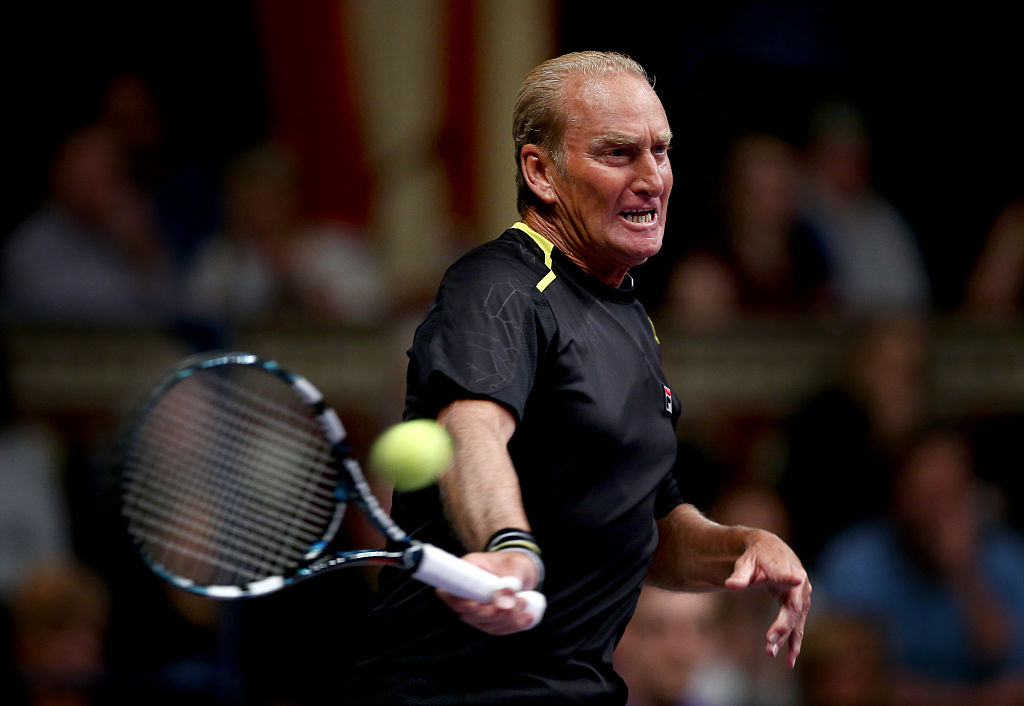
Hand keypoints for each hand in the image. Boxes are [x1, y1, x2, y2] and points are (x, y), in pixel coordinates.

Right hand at [435, 550, 540, 634]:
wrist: (521, 568)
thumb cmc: (514, 562)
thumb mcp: (514, 567)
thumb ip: (509, 585)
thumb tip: (503, 606)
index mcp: (465, 573)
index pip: (449, 594)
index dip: (461, 604)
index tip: (477, 604)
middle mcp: (466, 593)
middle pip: (469, 614)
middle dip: (494, 614)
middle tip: (518, 601)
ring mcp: (476, 608)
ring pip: (485, 624)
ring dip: (508, 619)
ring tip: (525, 602)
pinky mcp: (488, 619)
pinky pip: (497, 629)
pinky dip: (514, 625)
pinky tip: (528, 617)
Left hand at [724, 529, 811, 667]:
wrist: (770, 551)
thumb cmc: (756, 557)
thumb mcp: (745, 563)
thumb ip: (739, 575)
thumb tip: (729, 586)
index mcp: (786, 568)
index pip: (787, 576)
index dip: (790, 579)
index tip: (797, 580)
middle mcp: (800, 583)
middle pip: (793, 607)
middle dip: (782, 625)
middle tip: (769, 640)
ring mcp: (803, 597)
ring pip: (795, 621)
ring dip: (786, 639)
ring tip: (771, 653)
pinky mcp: (800, 607)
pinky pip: (797, 627)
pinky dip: (793, 643)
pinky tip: (789, 659)